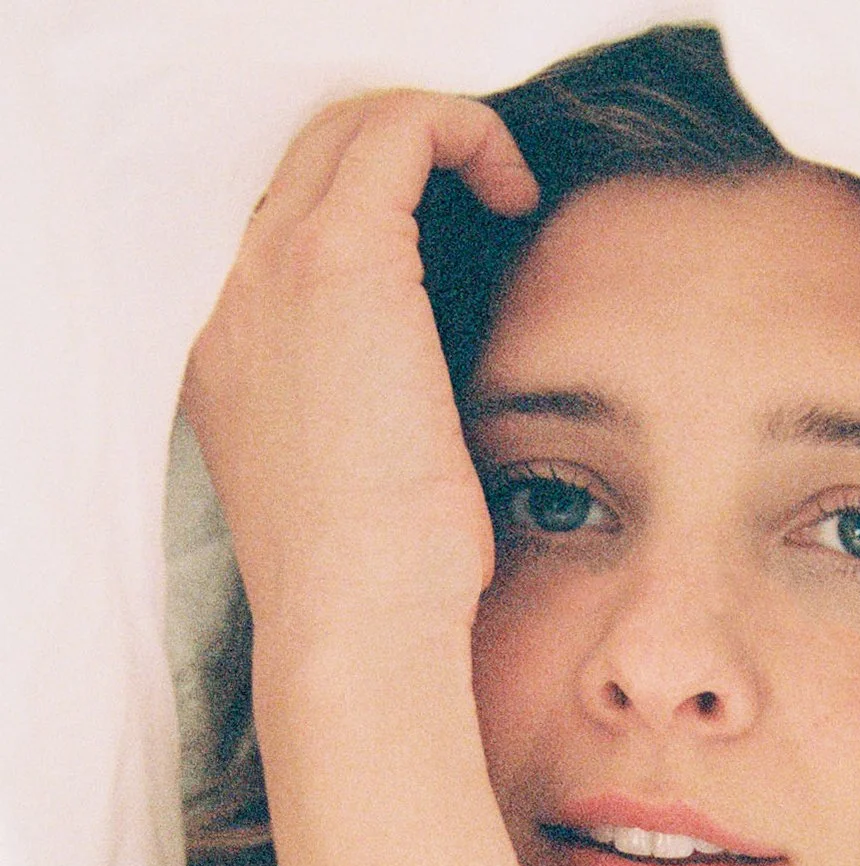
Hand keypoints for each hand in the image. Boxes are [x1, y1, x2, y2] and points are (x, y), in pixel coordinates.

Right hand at [182, 92, 537, 648]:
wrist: (356, 628)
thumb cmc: (378, 587)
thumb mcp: (357, 482)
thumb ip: (367, 406)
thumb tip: (438, 382)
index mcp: (227, 353)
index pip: (281, 227)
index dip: (370, 207)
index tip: (448, 240)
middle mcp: (231, 299)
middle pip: (308, 159)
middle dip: (402, 155)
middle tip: (483, 198)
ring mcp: (273, 273)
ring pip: (349, 128)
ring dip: (436, 139)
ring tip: (505, 192)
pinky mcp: (341, 263)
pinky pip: (400, 129)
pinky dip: (463, 134)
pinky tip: (515, 193)